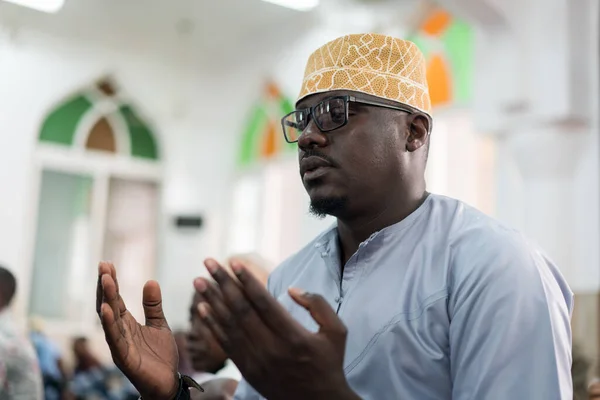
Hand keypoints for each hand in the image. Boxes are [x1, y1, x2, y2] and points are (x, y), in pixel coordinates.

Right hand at [96, 262, 178, 399]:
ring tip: (105, 280)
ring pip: (109, 319)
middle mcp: (119, 332)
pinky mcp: (124, 357)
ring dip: (106, 299)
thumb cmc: (160, 356)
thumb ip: (153, 305)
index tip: (108, 263)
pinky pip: (115, 338)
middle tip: (103, 266)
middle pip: (109, 305)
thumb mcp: (159, 324)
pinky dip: (110, 324)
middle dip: (106, 286)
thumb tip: (151, 281)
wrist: (167, 383)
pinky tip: (107, 309)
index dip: (112, 282)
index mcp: (127, 323)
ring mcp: (119, 344)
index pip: (117, 299)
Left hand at [193, 258, 359, 399]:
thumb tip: (292, 289)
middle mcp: (271, 348)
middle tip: (208, 263)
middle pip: (240, 310)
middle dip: (222, 283)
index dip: (246, 280)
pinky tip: (203, 309)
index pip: (263, 302)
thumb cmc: (329, 363)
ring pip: (229, 325)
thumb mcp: (337, 332)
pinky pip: (226, 344)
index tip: (233, 262)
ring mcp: (256, 361)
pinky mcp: (248, 370)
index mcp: (293, 336)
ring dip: (212, 300)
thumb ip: (318, 305)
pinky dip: (212, 325)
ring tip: (199, 281)